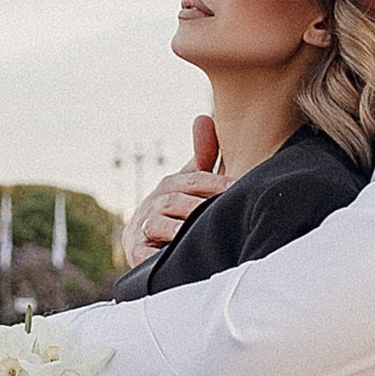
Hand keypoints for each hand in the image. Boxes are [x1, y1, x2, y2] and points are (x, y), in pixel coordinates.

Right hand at [124, 114, 226, 261]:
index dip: (214, 183)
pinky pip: (145, 255)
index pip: (192, 180)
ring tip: (198, 232)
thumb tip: (204, 117)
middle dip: (199, 206)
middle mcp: (153, 204)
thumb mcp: (189, 183)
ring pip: (159, 224)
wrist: (143, 243)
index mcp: (169, 186)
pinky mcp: (136, 254)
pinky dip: (155, 256)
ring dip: (178, 228)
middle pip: (175, 201)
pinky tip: (173, 257)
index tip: (238, 187)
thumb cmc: (175, 210)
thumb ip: (202, 156)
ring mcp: (142, 229)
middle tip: (224, 210)